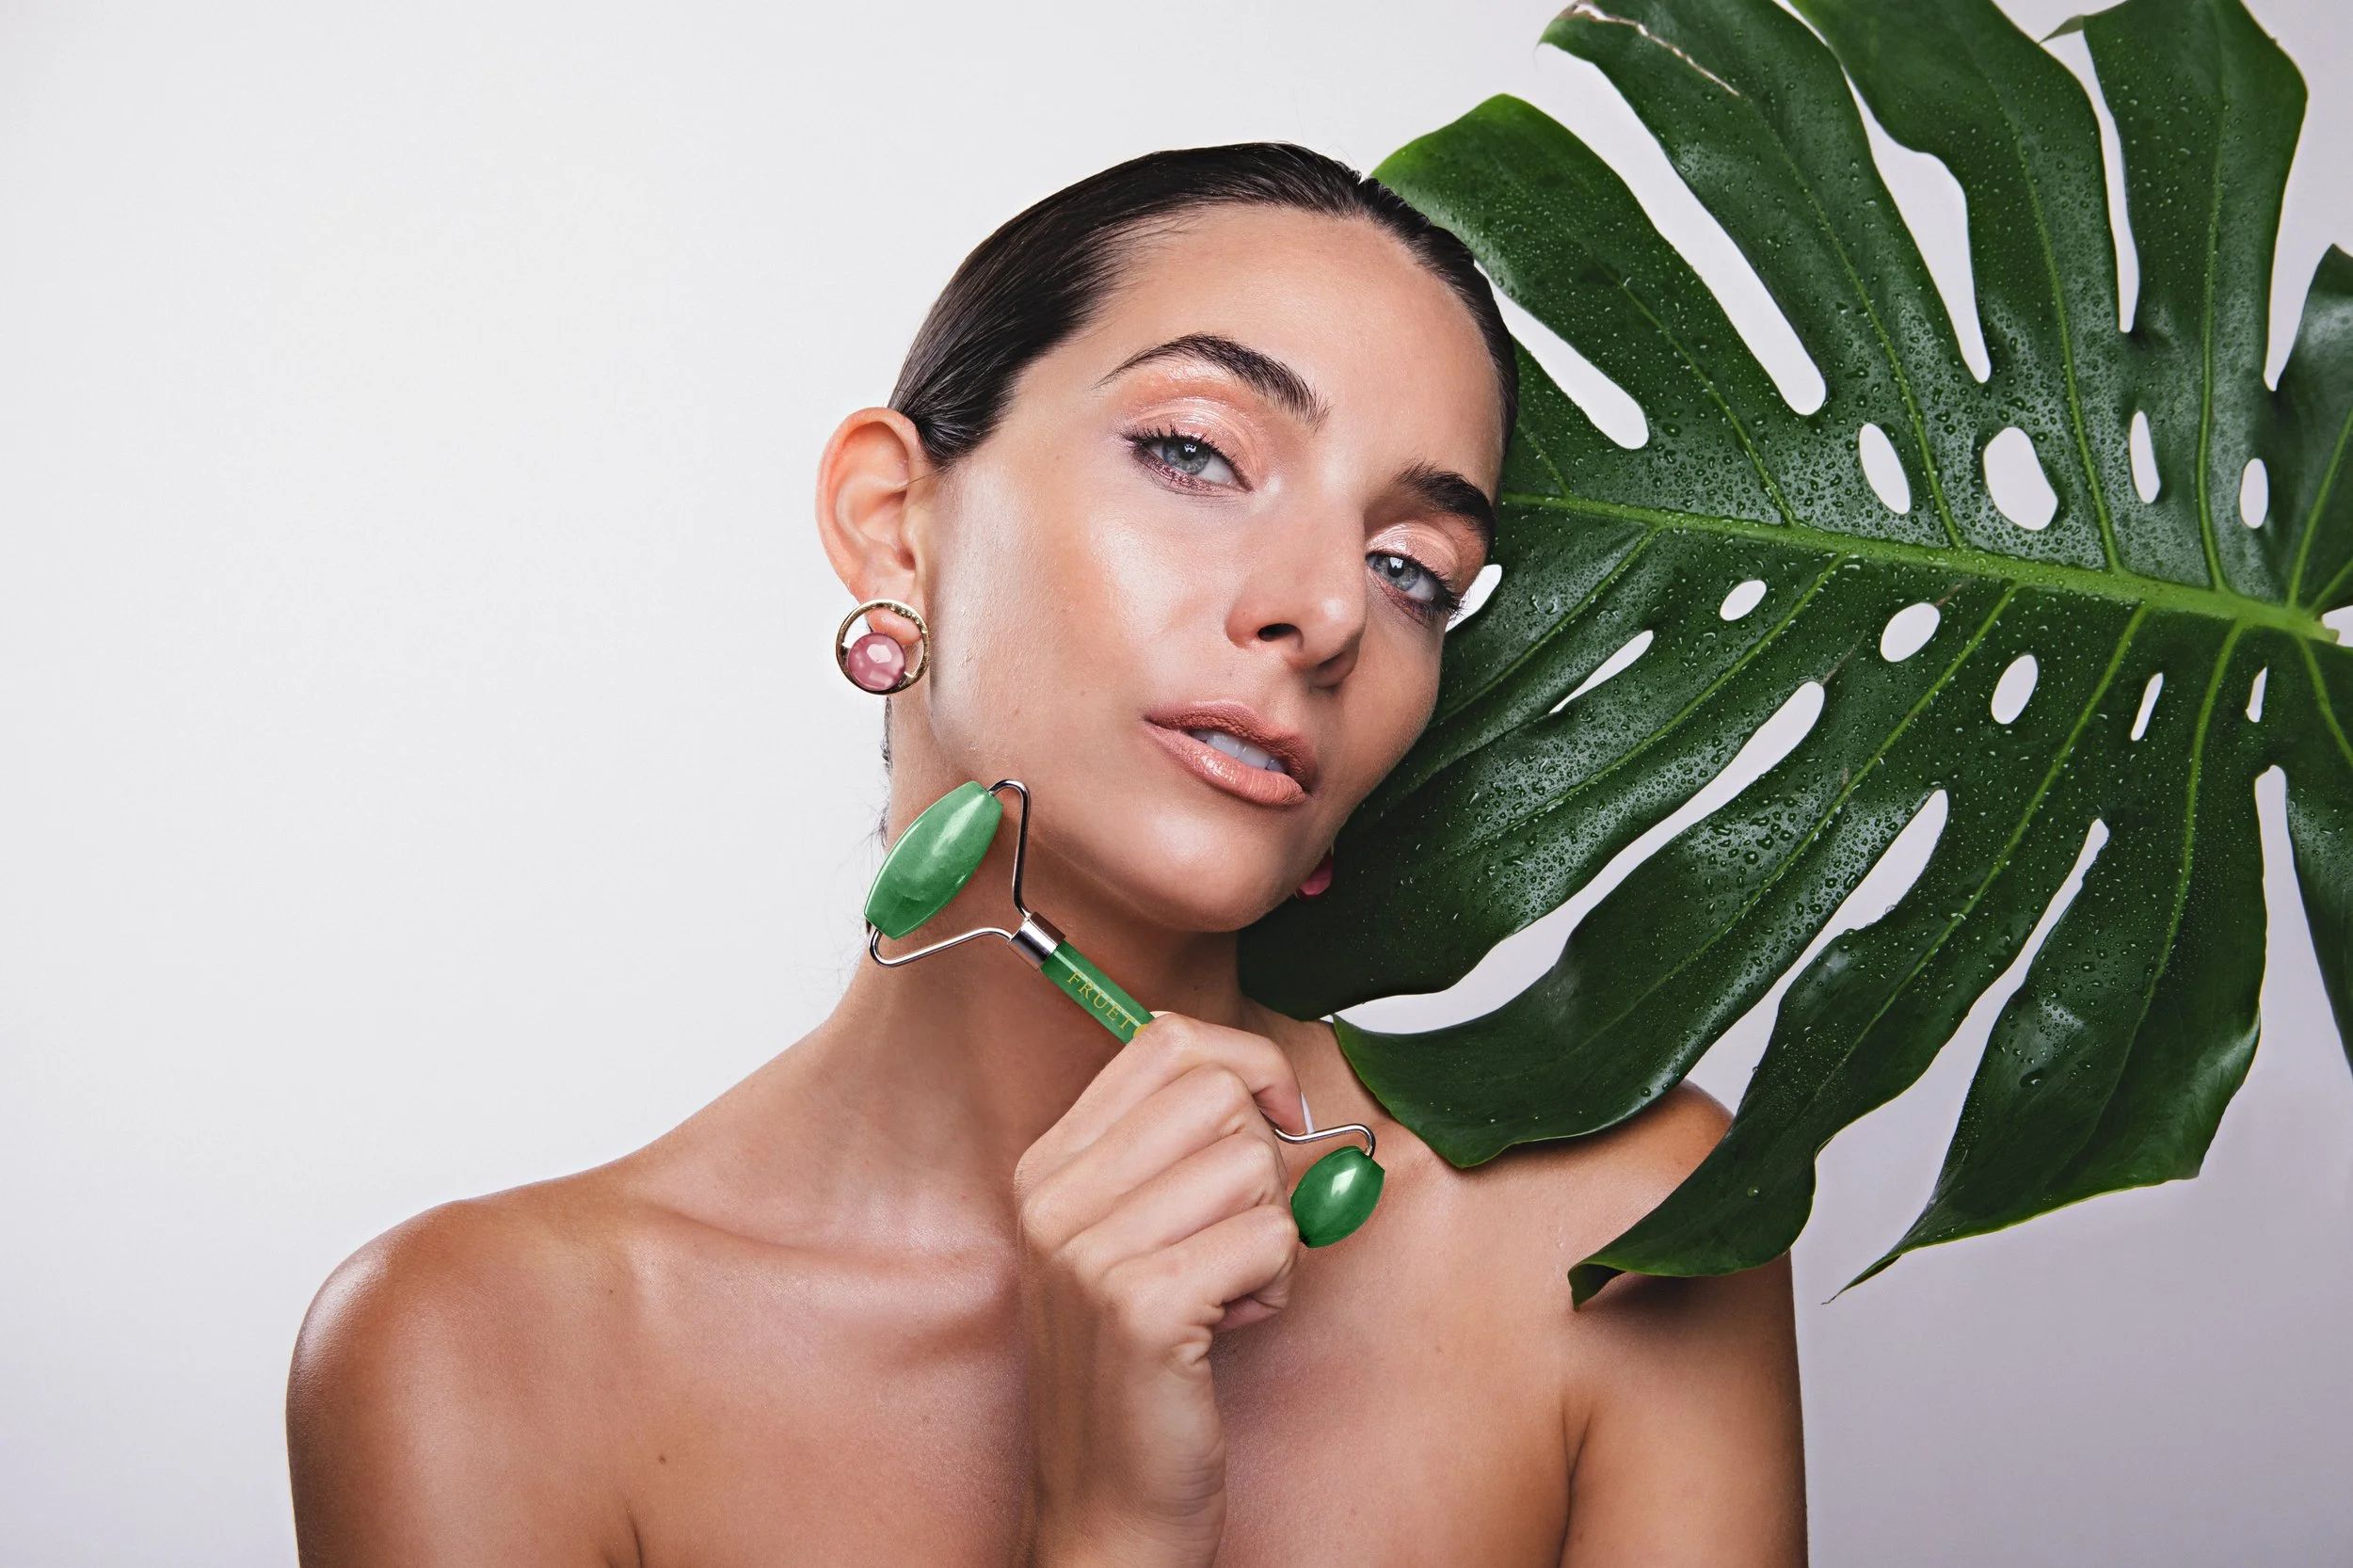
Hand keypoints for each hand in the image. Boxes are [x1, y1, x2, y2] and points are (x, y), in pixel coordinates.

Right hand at [1013, 1013, 1305, 1567]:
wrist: (1105, 1505)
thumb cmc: (1138, 1368)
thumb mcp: (1126, 1238)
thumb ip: (1173, 1153)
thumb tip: (1265, 1082)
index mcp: (1049, 1166)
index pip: (1166, 1041)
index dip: (1247, 1064)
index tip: (1277, 1114)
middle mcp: (1056, 1198)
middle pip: (1219, 1093)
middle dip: (1264, 1160)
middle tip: (1235, 1235)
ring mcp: (1091, 1252)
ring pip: (1254, 1168)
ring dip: (1271, 1234)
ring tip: (1225, 1291)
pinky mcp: (1144, 1307)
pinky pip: (1270, 1238)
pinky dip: (1276, 1283)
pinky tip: (1231, 1325)